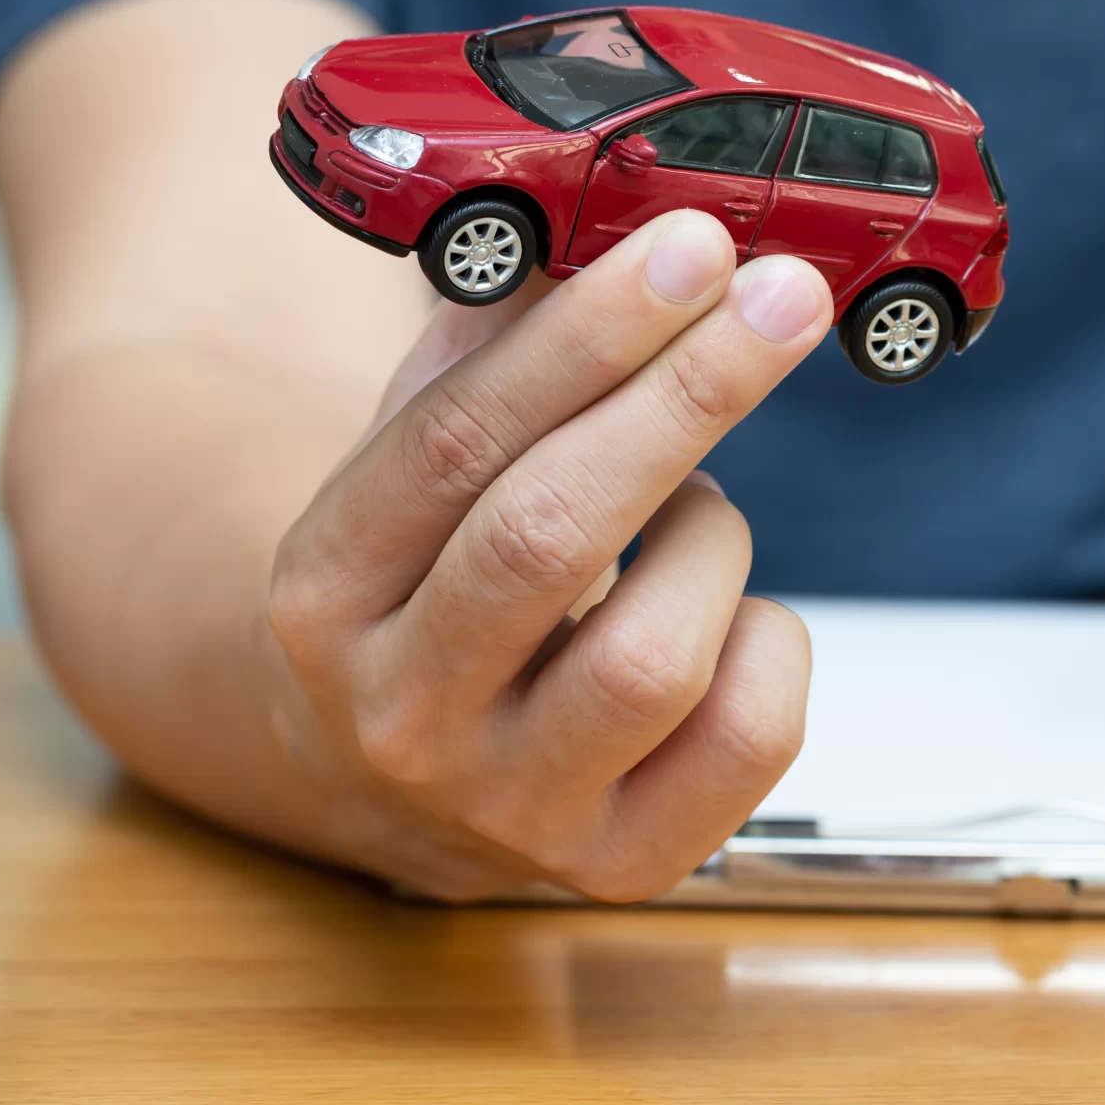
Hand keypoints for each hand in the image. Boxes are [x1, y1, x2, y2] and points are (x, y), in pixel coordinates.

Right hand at [262, 211, 832, 900]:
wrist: (385, 775)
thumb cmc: (427, 586)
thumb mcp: (410, 469)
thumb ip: (485, 359)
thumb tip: (596, 241)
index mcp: (324, 595)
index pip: (458, 445)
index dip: (588, 338)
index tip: (690, 251)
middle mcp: (400, 716)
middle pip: (553, 538)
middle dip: (685, 399)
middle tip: (780, 298)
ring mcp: (510, 807)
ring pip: (655, 652)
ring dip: (714, 536)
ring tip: (698, 505)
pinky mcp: (622, 863)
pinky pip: (750, 732)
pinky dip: (772, 640)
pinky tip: (728, 614)